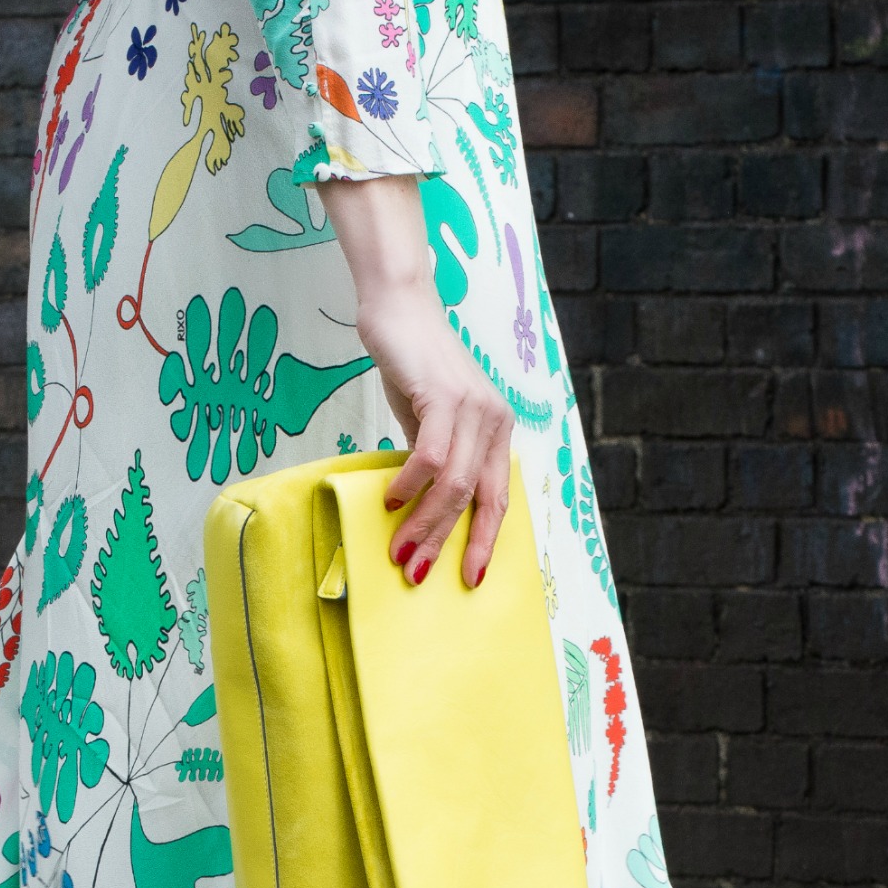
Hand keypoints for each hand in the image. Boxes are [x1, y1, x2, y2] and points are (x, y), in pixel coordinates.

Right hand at [321, 175, 513, 588]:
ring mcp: (473, 407)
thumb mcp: (430, 420)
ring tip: (397, 549)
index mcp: (497, 430)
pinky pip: (430, 455)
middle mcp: (494, 420)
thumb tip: (425, 508)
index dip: (484, 542)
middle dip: (445, 543)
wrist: (398, 309)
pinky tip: (389, 499)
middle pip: (476, 499)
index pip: (498, 499)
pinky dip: (409, 484)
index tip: (469, 578)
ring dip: (423, 523)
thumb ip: (438, 459)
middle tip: (416, 572)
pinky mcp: (443, 395)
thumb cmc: (411, 365)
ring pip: (454, 484)